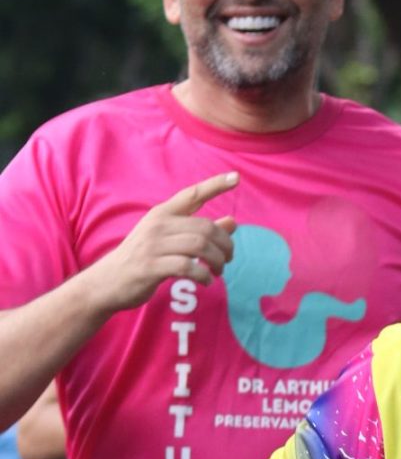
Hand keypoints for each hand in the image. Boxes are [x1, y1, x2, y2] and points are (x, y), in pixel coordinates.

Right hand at [85, 174, 239, 313]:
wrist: (108, 281)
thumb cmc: (143, 259)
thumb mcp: (170, 240)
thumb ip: (199, 231)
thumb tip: (232, 222)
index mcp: (162, 213)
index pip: (192, 194)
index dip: (215, 185)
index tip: (235, 177)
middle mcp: (158, 224)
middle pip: (205, 227)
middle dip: (224, 245)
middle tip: (227, 259)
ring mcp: (153, 245)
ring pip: (199, 245)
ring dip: (217, 261)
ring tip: (218, 271)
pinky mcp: (151, 266)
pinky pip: (187, 266)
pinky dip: (203, 275)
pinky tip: (206, 281)